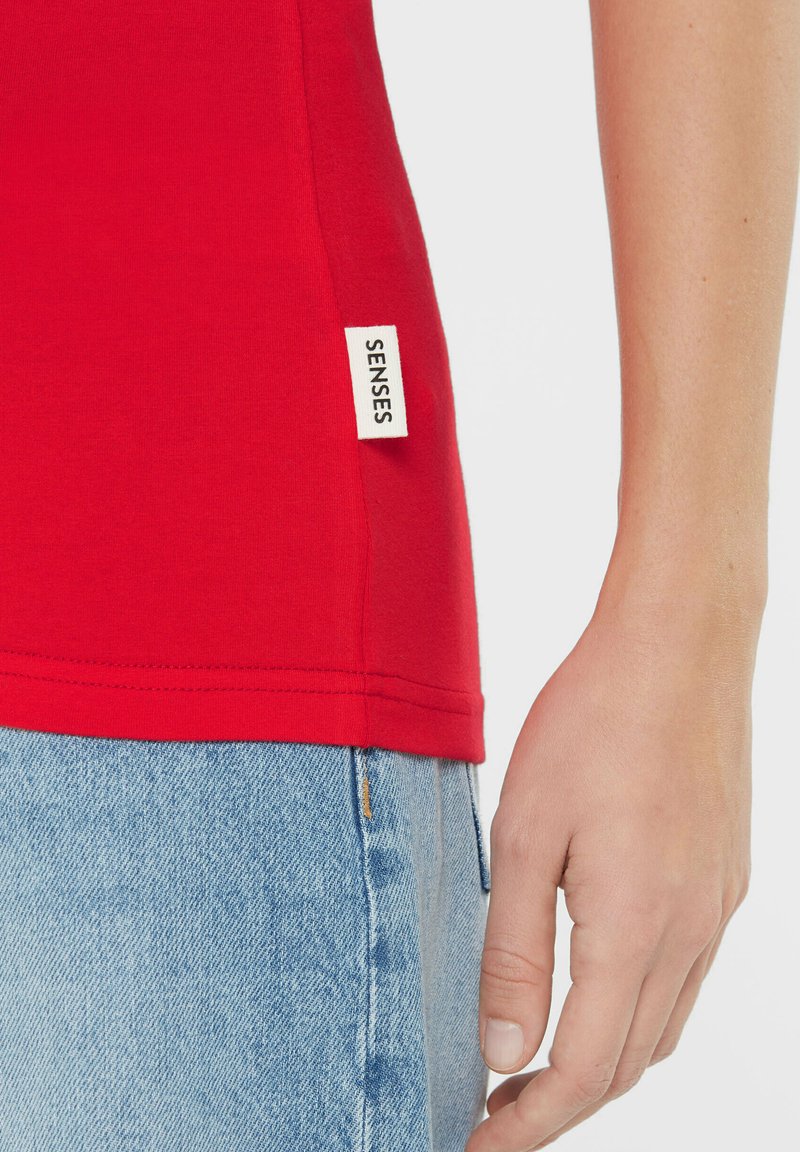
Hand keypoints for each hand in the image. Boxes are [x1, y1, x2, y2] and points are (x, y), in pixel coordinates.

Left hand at [466, 592, 756, 1150]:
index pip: (583, 1073)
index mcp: (634, 928)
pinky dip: (638, 1008)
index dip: (528, 1125)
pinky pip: (686, 975)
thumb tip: (505, 1055)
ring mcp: (717, 905)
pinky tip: (598, 982)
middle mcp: (690, 931)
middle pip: (628, 1062)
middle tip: (495, 1106)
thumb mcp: (525, 835)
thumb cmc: (593, 723)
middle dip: (560, 1103)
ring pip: (662, 1025)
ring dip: (602, 1059)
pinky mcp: (725, 875)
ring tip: (536, 1057)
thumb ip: (516, 952)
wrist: (678, 645)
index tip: (478, 1144)